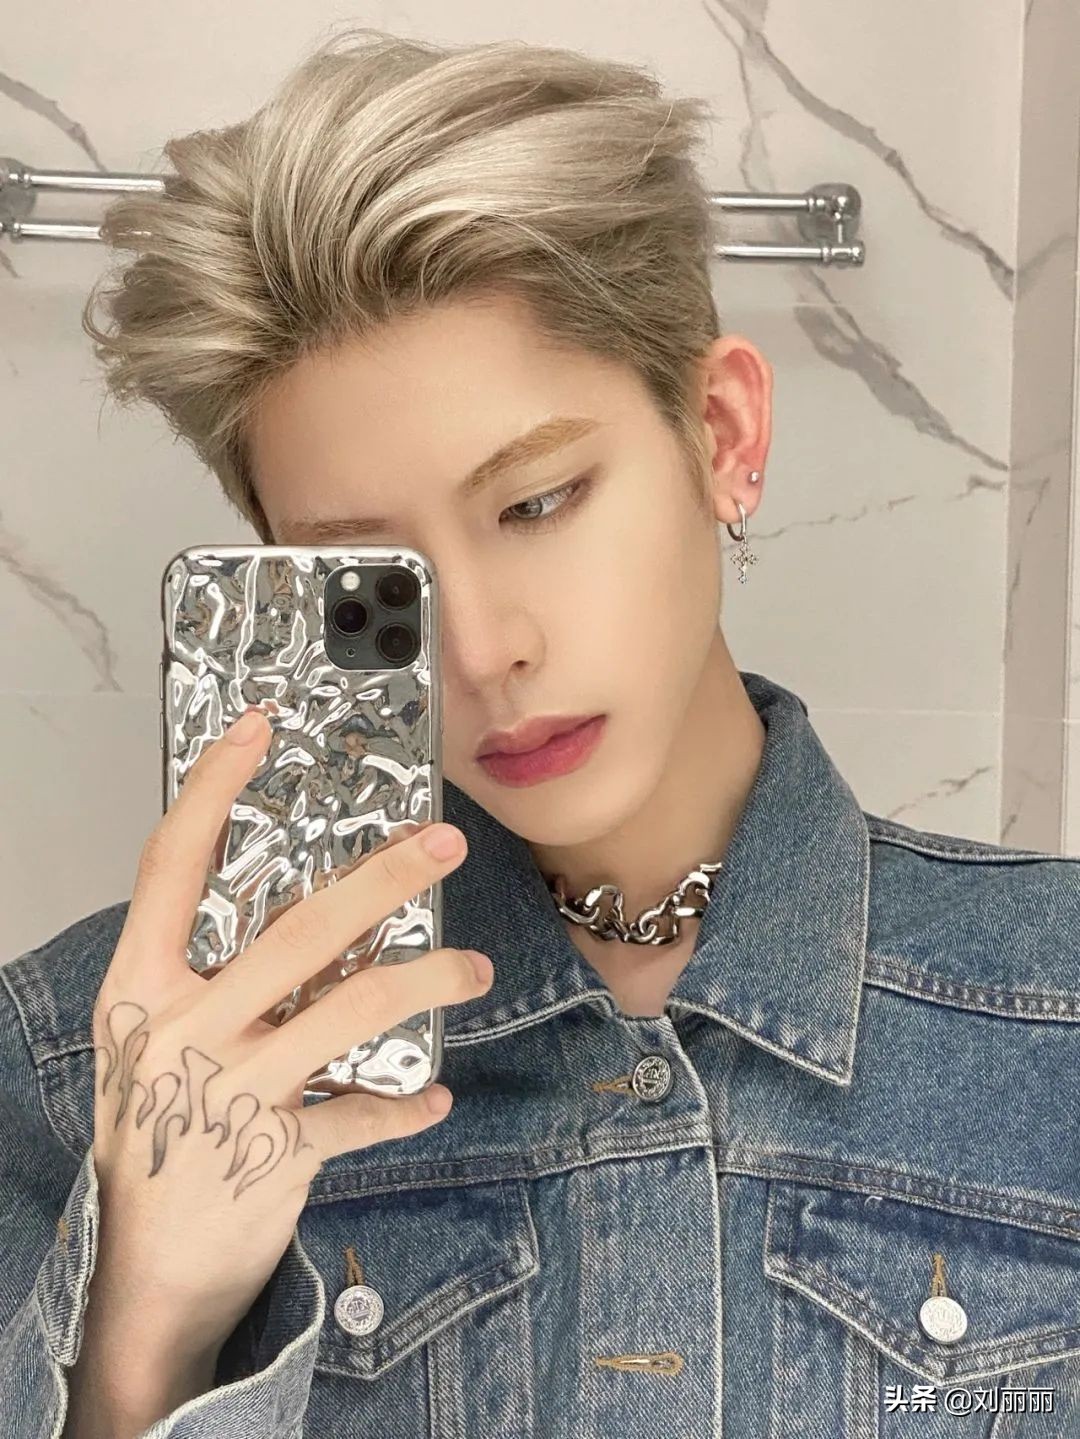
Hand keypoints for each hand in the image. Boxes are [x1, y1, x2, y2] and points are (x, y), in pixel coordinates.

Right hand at [88, 707, 491, 1362]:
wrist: (143, 1267)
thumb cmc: (154, 1130)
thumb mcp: (158, 1040)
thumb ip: (217, 976)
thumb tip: (321, 910)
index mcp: (140, 987)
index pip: (170, 867)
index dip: (211, 791)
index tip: (258, 730)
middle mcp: (181, 1031)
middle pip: (299, 931)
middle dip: (384, 879)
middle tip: (444, 844)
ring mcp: (229, 1093)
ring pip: (352, 1010)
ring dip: (428, 982)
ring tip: (471, 970)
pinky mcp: (277, 1154)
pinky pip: (364, 1114)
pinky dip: (406, 1104)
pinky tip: (434, 1096)